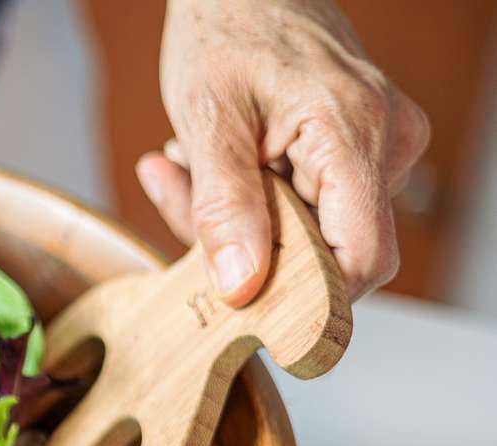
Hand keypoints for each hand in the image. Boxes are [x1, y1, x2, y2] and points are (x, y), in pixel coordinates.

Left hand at [141, 0, 429, 303]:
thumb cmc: (227, 27)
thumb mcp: (208, 117)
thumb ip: (223, 206)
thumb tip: (241, 285)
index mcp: (355, 135)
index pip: (362, 259)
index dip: (305, 295)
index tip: (238, 294)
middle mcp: (386, 144)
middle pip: (327, 253)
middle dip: (245, 246)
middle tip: (182, 193)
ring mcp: (377, 148)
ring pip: (310, 234)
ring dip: (238, 219)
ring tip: (190, 163)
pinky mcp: (356, 152)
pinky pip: (306, 208)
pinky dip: (251, 199)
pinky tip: (215, 161)